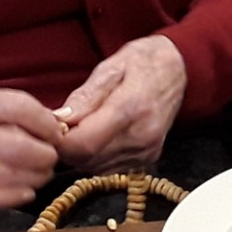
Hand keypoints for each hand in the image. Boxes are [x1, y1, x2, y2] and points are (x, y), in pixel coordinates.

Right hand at [0, 85, 60, 212]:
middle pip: (21, 144)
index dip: (47, 123)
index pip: (20, 106)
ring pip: (13, 174)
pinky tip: (23, 191)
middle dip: (46, 155)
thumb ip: (3, 112)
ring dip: (36, 177)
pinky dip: (18, 195)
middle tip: (50, 159)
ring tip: (38, 176)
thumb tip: (56, 123)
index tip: (57, 133)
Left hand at [56, 35, 187, 173]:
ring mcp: (147, 150)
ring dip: (80, 154)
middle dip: (67, 148)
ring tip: (79, 130)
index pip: (84, 143)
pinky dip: (95, 158)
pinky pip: (110, 169)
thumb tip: (61, 119)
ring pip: (96, 168)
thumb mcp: (111, 66)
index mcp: (131, 108)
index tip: (51, 127)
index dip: (60, 141)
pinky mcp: (148, 159)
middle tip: (62, 127)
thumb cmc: (144, 62)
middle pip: (87, 159)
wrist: (180, 70)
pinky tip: (96, 138)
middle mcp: (142, 135)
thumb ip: (85, 96)